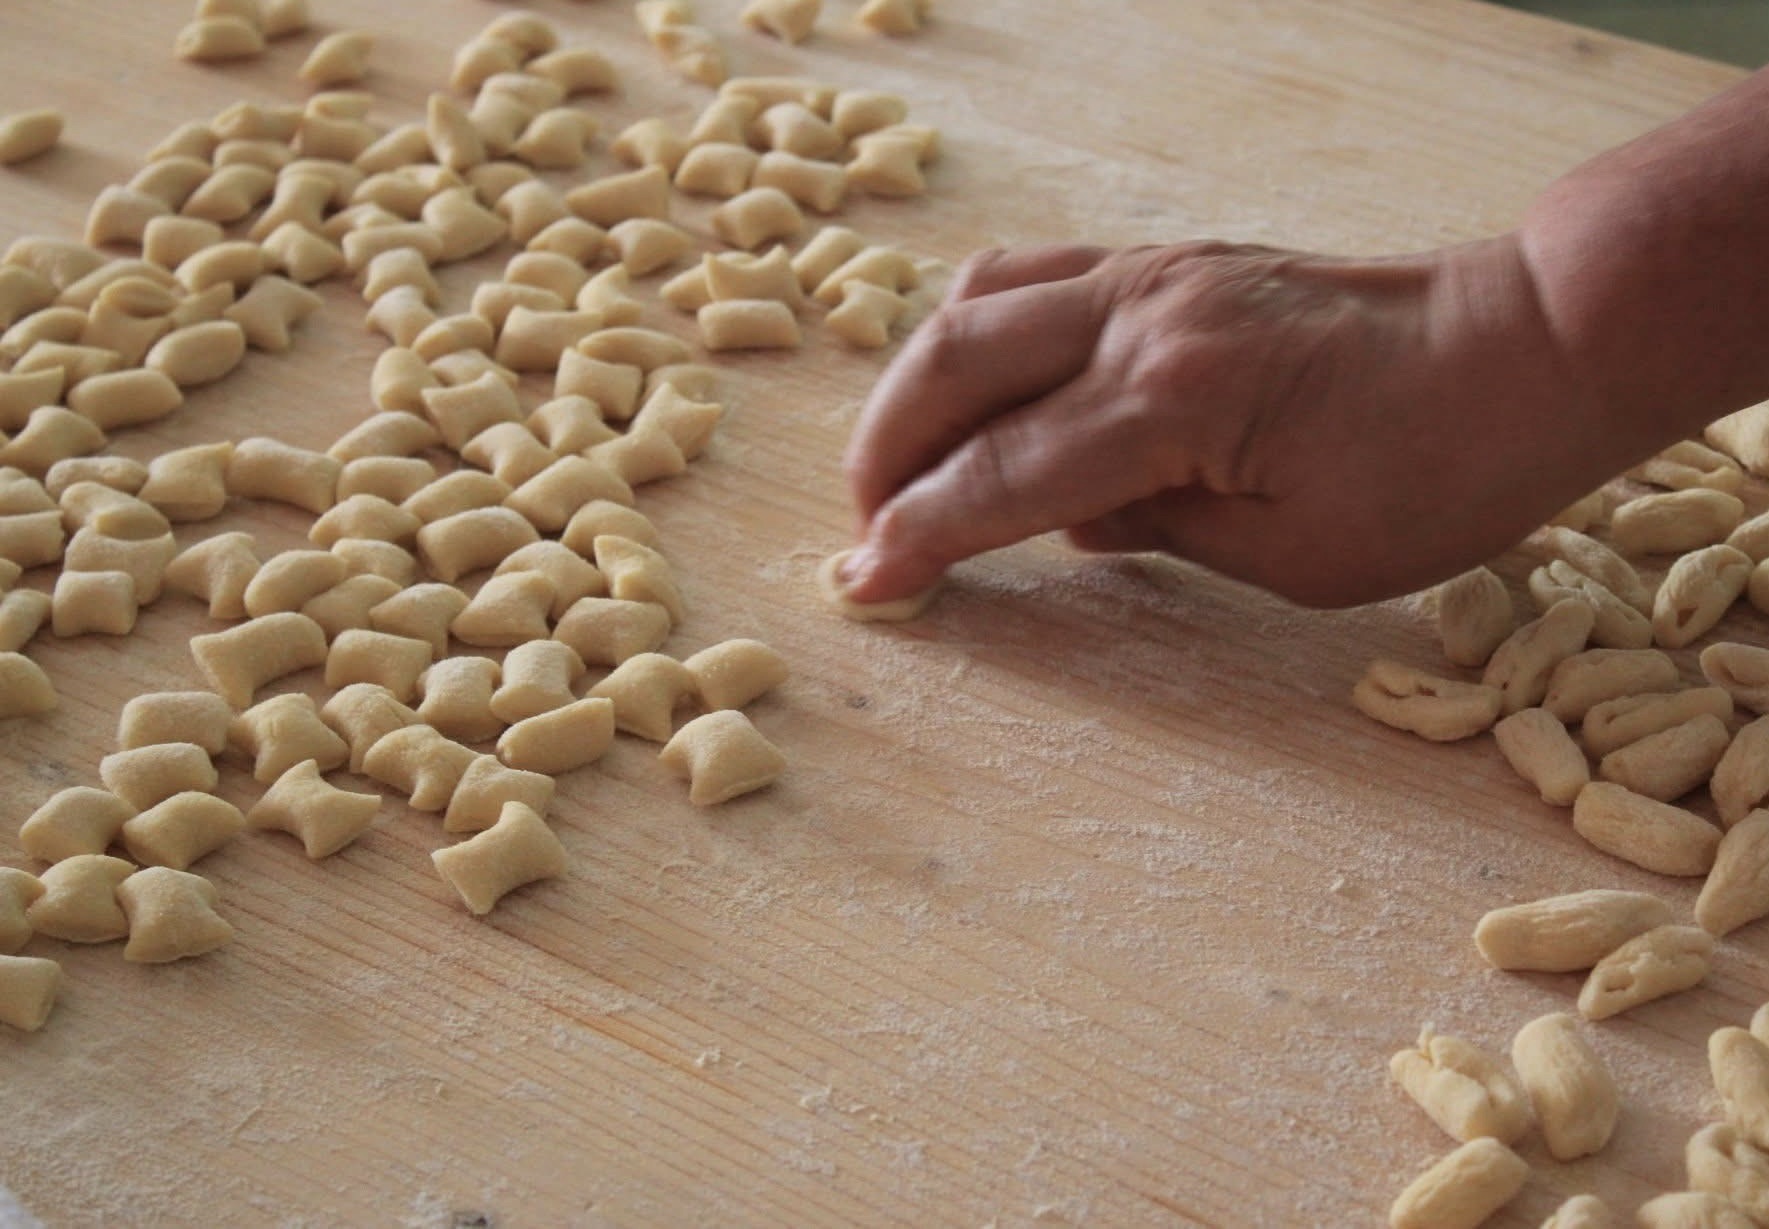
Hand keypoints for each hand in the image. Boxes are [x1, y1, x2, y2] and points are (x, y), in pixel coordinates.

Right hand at [839, 237, 1638, 608]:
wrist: (1527, 344)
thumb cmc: (1439, 469)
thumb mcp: (1297, 552)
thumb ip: (1157, 528)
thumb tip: (1062, 520)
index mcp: (1177, 400)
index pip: (1002, 477)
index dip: (920, 536)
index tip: (864, 585)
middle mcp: (1145, 316)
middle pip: (956, 371)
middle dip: (886, 456)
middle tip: (863, 530)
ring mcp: (1154, 272)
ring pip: (977, 305)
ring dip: (917, 386)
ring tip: (898, 460)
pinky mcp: (1173, 260)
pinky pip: (1034, 276)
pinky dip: (978, 331)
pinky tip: (974, 383)